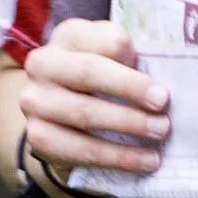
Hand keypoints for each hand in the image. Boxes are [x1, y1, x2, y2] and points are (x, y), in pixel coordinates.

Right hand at [18, 18, 169, 182]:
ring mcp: (34, 101)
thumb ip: (133, 59)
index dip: (130, 55)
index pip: (103, 40)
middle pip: (89, 73)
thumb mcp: (115, 59)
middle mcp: (43, 64)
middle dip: (130, 90)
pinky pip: (79, 150)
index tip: (157, 75)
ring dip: (127, 125)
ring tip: (159, 133)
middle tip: (163, 106)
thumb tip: (163, 84)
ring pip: (83, 113)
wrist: (61, 113)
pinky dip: (117, 157)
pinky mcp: (37, 137)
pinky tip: (145, 161)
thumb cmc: (103, 79)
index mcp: (69, 36)